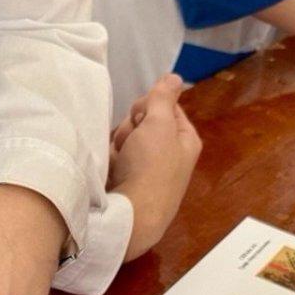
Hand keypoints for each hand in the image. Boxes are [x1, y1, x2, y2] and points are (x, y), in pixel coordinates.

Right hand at [110, 74, 201, 260]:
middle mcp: (169, 155)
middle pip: (142, 123)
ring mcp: (148, 171)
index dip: (149, 106)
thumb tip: (175, 77)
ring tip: (119, 162)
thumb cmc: (150, 168)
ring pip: (125, 141)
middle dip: (130, 128)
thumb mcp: (159, 124)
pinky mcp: (130, 184)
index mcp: (184, 140)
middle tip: (130, 144)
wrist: (131, 216)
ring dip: (118, 146)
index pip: (165, 106)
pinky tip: (111, 173)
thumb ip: (163, 98)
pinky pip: (116, 160)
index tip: (141, 117)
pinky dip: (111, 163)